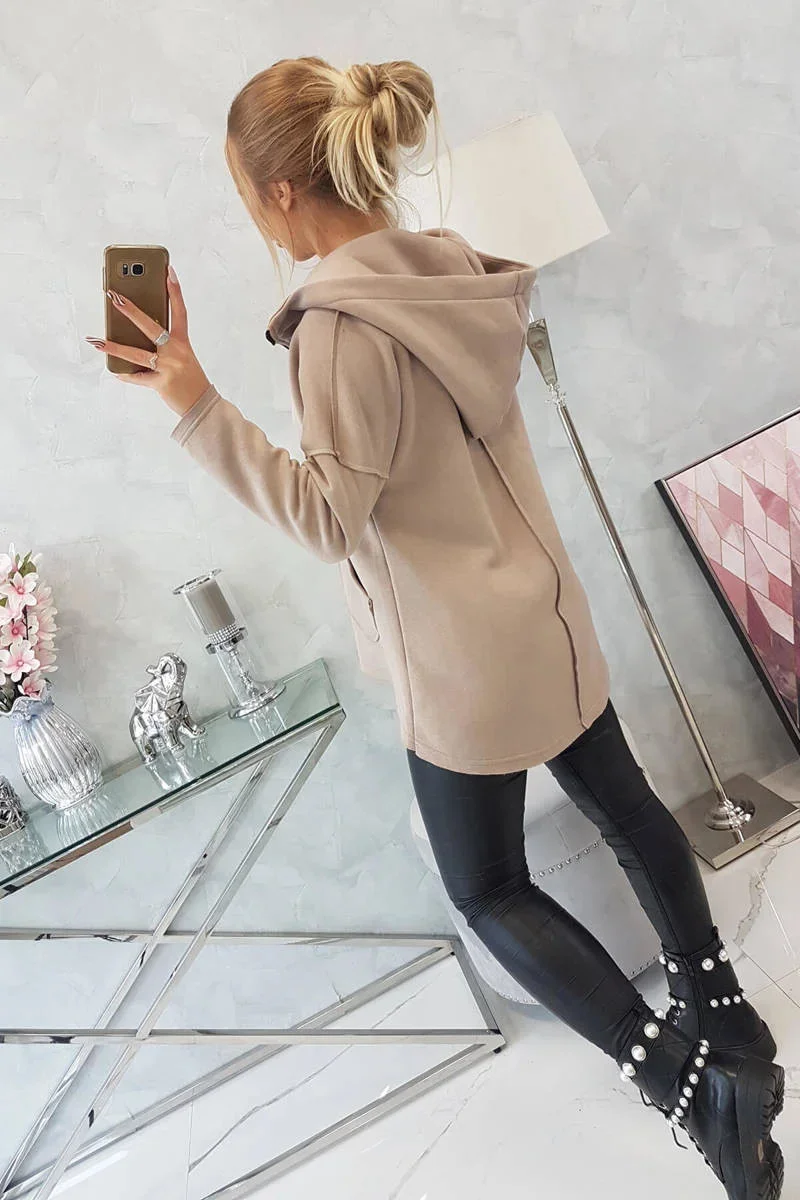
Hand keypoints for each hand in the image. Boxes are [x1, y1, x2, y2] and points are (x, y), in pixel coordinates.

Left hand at [85, 266, 210, 417]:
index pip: (180, 311)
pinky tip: (114, 371)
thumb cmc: (190, 379)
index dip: (175, 290)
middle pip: (151, 327)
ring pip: (136, 354)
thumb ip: (164, 345)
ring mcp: (168, 368)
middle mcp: (176, 352)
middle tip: (113, 296)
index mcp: (183, 342)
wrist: (202, 405)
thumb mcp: (182, 357)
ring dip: (113, 346)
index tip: (169, 271)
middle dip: (130, 311)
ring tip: (95, 340)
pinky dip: (125, 375)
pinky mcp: (161, 384)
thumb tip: (135, 335)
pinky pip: (137, 377)